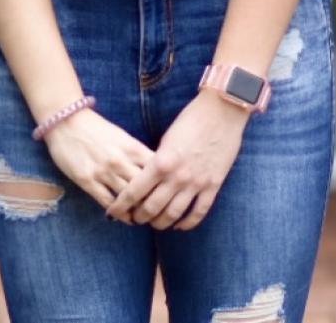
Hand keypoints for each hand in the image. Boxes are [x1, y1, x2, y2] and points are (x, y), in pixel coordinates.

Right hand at [40, 109, 155, 208]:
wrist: (67, 122)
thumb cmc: (97, 129)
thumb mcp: (123, 137)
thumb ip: (137, 153)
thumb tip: (154, 171)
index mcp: (133, 147)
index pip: (157, 170)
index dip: (164, 183)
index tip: (167, 193)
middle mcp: (121, 161)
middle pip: (145, 187)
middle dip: (152, 200)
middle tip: (157, 210)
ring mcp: (104, 172)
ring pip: (127, 198)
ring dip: (136, 210)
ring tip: (142, 218)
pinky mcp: (87, 181)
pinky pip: (107, 202)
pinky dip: (118, 213)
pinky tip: (124, 217)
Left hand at [105, 92, 248, 230]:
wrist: (223, 110)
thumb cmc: (192, 119)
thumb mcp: (167, 139)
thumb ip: (156, 161)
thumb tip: (146, 180)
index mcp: (160, 162)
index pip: (133, 193)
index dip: (120, 206)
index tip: (113, 212)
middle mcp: (176, 177)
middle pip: (151, 209)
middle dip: (138, 217)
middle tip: (134, 218)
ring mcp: (196, 183)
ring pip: (172, 215)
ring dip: (160, 223)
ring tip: (155, 223)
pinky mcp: (213, 185)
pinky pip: (198, 212)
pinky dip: (187, 223)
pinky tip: (180, 225)